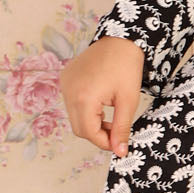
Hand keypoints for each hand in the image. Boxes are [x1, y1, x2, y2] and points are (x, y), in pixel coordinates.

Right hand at [59, 36, 144, 156]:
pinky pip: (71, 103)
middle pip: (79, 128)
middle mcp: (69, 92)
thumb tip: (120, 152)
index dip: (104, 142)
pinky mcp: (65, 79)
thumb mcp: (128, 101)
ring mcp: (65, 85)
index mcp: (84, 98)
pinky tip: (99, 103)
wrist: (120, 40)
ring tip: (109, 115)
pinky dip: (84, 109)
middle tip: (115, 131)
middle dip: (97, 134)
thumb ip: (121, 129)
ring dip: (90, 122)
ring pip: (74, 117)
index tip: (118, 145)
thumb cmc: (127, 67)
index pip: (88, 133)